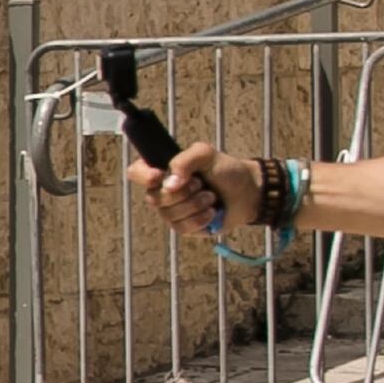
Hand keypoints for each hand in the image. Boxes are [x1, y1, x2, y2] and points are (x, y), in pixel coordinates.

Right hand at [142, 138, 265, 244]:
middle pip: (154, 199)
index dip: (143, 176)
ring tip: (211, 197)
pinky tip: (211, 212)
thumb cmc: (226, 170)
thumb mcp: (206, 154)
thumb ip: (185, 160)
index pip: (136, 172)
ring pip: (169, 215)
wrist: (248, 192)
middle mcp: (162, 191)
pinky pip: (181, 228)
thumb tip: (168, 184)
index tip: (160, 175)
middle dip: (183, 192)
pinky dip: (199, 219)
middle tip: (201, 184)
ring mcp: (172, 211)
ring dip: (195, 205)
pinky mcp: (184, 227)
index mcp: (163, 170)